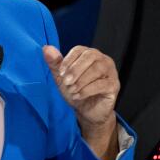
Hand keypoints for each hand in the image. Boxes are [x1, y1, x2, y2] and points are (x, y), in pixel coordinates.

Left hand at [43, 45, 119, 159]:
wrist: (87, 111)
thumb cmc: (76, 91)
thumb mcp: (62, 78)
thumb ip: (55, 63)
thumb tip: (46, 48)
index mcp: (89, 55)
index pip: (79, 50)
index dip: (68, 60)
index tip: (60, 72)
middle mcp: (103, 60)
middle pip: (90, 56)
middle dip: (75, 69)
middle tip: (66, 82)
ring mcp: (110, 72)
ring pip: (97, 70)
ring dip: (81, 81)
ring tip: (72, 90)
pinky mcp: (114, 85)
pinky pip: (102, 84)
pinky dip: (87, 90)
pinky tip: (78, 96)